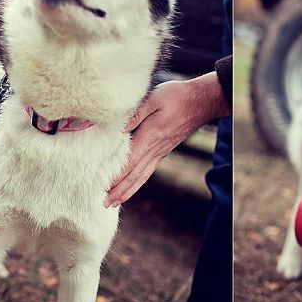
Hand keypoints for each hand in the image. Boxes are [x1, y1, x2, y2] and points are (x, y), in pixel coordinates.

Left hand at [105, 72, 229, 206]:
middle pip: (133, 175)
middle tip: (102, 204)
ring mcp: (160, 152)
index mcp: (150, 137)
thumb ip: (135, 114)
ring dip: (126, 191)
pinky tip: (132, 186)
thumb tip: (118, 129)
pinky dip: (138, 182)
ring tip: (113, 203)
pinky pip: (148, 171)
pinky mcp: (163, 151)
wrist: (201, 102)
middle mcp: (155, 150)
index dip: (114, 177)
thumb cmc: (177, 97)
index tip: (100, 188)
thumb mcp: (154, 99)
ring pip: (141, 176)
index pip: (128, 163)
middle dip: (117, 191)